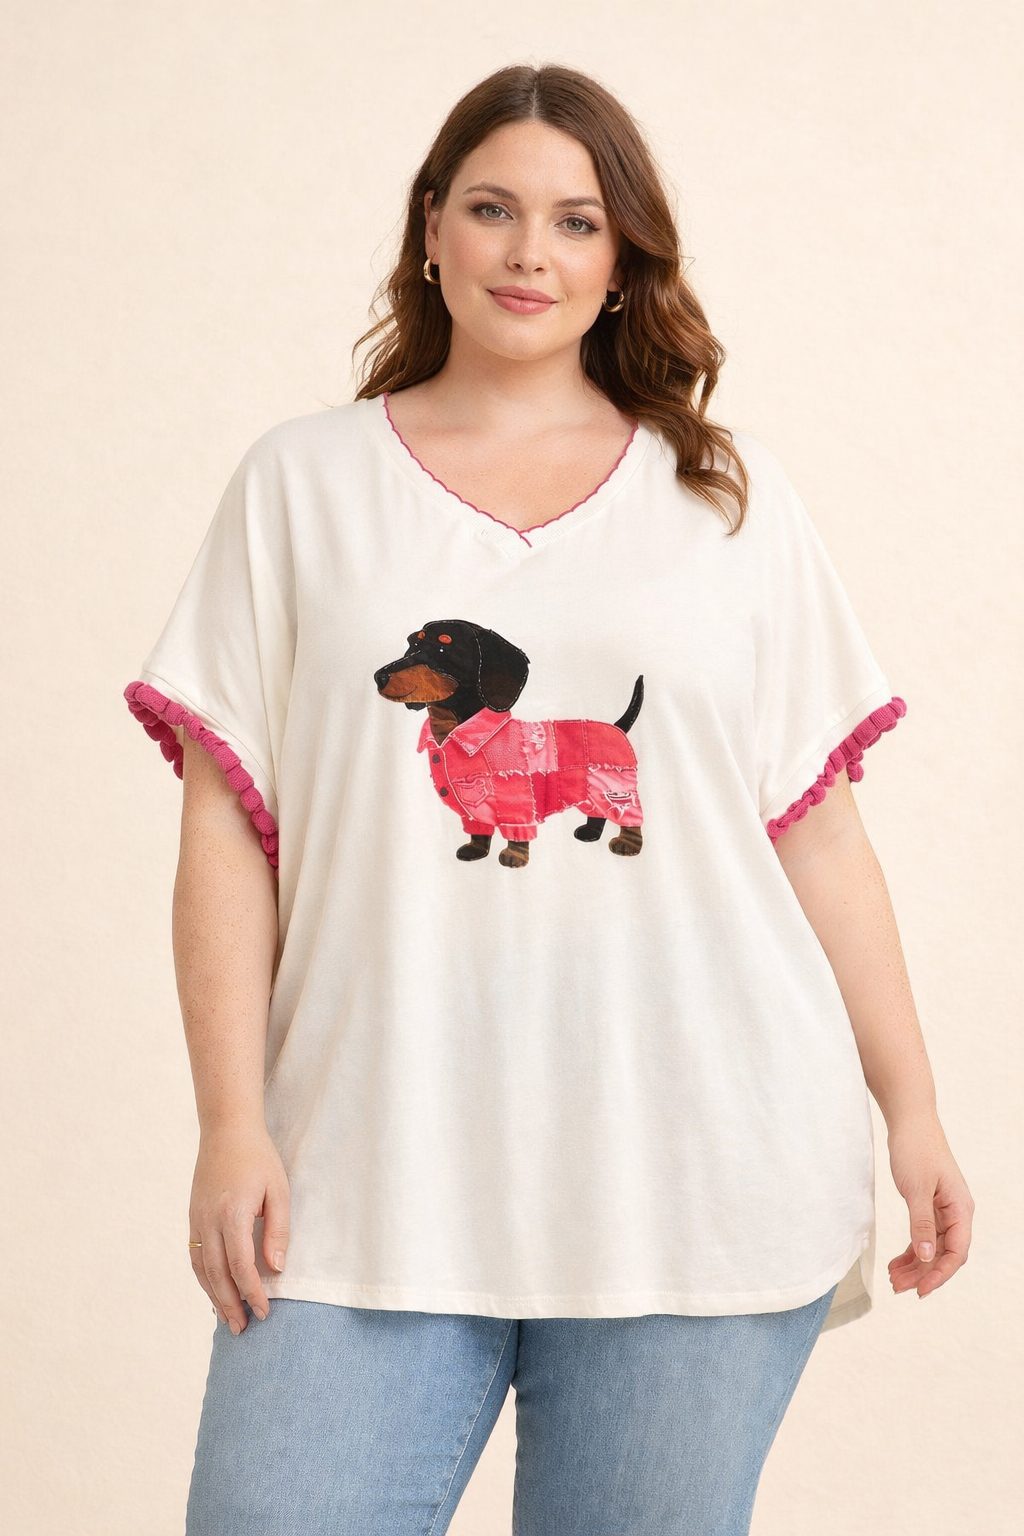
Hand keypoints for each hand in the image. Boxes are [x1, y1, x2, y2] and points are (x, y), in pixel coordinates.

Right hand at [188, 1122, 290, 1334]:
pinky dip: (203, 1278)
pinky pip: (194, 1255)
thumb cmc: (258, 1157)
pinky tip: (213, 1291)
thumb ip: (278, 1231)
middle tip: (244, 1328)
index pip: (240, 1265)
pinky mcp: (192, 1217)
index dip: (252, 1292)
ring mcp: (197, 1219)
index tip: (265, 1311)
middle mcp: (209, 1221)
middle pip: (216, 1274)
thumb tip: (276, 1269)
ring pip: (201, 1269)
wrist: (226, 1129)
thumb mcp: (278, 1190)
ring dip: (214, 1297)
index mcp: (233, 1214)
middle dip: (230, 1304)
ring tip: (228, 1320)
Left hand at [886, 1109, 973, 1298]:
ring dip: (914, 1264)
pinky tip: (896, 1262)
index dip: (939, 1274)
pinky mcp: (929, 1204)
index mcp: (960, 1208)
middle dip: (922, 1273)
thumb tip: (925, 1257)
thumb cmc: (916, 1149)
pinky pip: (923, 1235)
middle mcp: (956, 1212)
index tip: (920, 1290)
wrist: (910, 1122)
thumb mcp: (916, 1188)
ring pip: (932, 1247)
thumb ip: (920, 1223)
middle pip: (943, 1253)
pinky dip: (911, 1249)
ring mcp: (943, 1209)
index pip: (956, 1252)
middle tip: (898, 1287)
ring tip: (893, 1279)